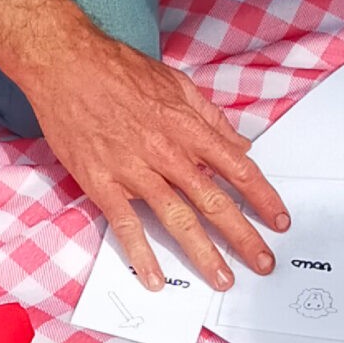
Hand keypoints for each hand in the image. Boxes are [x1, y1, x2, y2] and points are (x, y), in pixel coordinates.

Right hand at [16, 18, 288, 293]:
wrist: (64, 63)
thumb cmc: (119, 69)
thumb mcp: (175, 83)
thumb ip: (209, 118)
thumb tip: (239, 146)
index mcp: (187, 127)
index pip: (237, 168)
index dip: (263, 197)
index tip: (279, 220)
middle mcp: (166, 152)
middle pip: (214, 201)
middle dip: (243, 236)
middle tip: (263, 264)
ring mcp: (133, 170)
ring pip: (176, 218)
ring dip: (203, 253)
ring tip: (222, 279)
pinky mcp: (101, 183)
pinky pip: (126, 225)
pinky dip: (142, 253)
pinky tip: (156, 278)